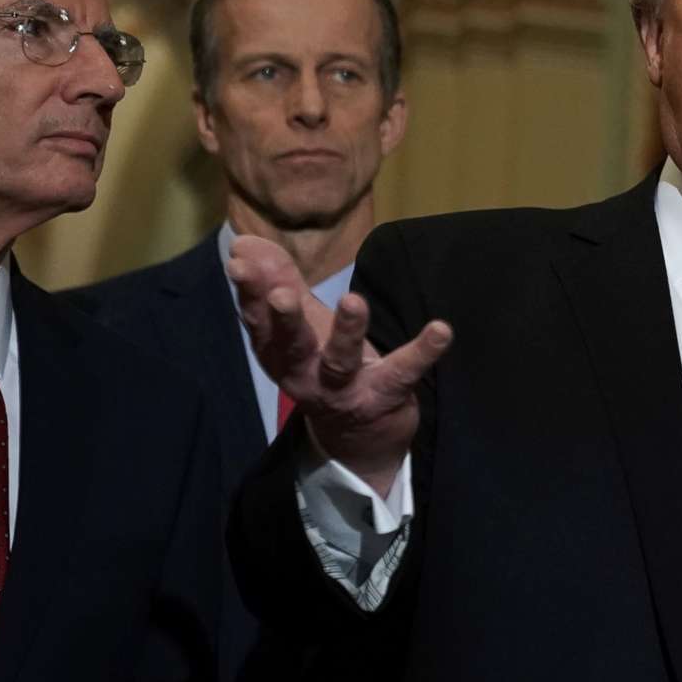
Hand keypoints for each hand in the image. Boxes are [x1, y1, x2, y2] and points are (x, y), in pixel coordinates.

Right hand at [227, 233, 448, 495]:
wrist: (359, 437)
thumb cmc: (322, 366)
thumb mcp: (300, 326)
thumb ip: (277, 281)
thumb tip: (242, 243)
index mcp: (279, 355)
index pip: (260, 323)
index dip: (249, 294)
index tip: (239, 264)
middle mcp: (306, 376)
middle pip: (293, 346)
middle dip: (286, 320)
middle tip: (281, 295)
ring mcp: (345, 390)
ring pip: (342, 361)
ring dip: (347, 331)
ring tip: (354, 301)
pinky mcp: (384, 396)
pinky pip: (404, 372)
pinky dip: (423, 352)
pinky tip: (441, 329)